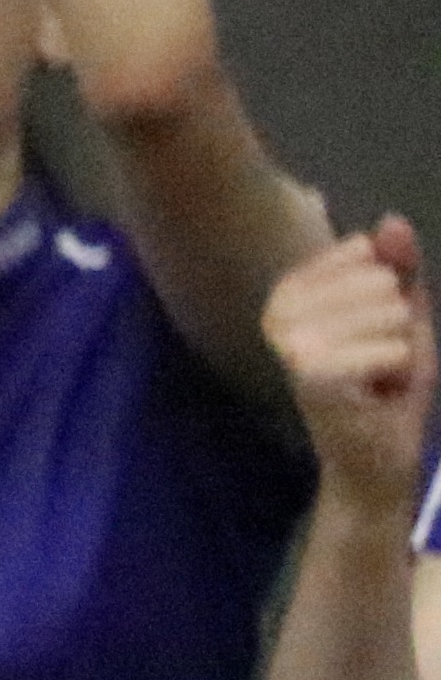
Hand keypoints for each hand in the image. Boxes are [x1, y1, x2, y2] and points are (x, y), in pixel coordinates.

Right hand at [266, 217, 432, 520]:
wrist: (375, 459)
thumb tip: (392, 221)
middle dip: (398, 324)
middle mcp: (278, 312)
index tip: (373, 332)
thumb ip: (398, 269)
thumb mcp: (400, 317)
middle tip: (376, 362)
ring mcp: (291, 343)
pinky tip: (376, 393)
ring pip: (390, 313)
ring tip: (378, 378)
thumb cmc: (385, 385)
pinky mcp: (313, 374)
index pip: (364, 253)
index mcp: (289, 292)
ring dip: (400, 350)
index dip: (390, 293)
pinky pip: (391, 348)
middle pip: (381, 282)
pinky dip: (400, 372)